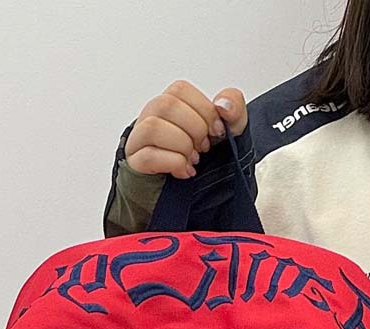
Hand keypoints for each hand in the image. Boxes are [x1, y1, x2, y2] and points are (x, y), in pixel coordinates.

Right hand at [124, 81, 247, 179]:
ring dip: (182, 145)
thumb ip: (234, 108)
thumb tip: (223, 104)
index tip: (217, 131)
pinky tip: (185, 171)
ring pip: (153, 127)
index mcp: (171, 104)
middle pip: (166, 105)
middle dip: (194, 128)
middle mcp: (151, 117)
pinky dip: (174, 163)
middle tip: (204, 148)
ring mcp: (139, 140)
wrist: (197, 197)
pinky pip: (148, 156)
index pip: (180, 90)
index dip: (204, 109)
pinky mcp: (136, 163)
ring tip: (194, 159)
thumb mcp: (229, 131)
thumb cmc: (206, 160)